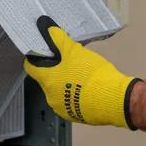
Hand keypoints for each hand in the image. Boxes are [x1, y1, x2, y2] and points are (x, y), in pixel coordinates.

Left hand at [24, 17, 138, 128]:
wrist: (113, 99)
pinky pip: (71, 103)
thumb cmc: (91, 74)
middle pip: (47, 80)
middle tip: (70, 62)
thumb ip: (59, 40)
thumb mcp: (76, 52)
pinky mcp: (75, 117)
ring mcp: (62, 109)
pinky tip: (88, 89)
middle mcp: (50, 97)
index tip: (43, 52)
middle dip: (56, 70)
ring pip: (59, 92)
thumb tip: (47, 28)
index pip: (31, 67)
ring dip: (66, 84)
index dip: (36, 58)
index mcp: (48, 80)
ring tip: (82, 76)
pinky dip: (76, 96)